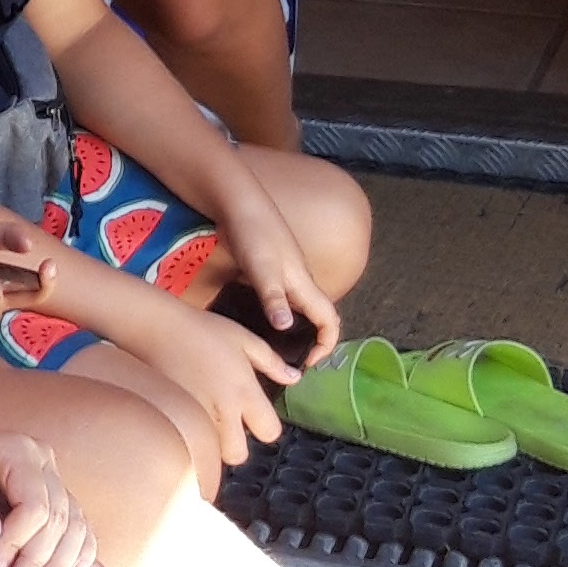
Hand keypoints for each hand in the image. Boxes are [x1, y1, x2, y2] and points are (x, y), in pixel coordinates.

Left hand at [0, 420, 121, 566]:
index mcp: (17, 450)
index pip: (35, 504)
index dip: (17, 543)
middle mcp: (42, 462)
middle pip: (59, 518)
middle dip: (39, 562)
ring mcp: (51, 480)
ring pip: (74, 527)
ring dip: (59, 566)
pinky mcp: (52, 498)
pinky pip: (77, 528)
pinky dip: (77, 555)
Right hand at [106, 294, 293, 489]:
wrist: (158, 327)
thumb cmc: (202, 329)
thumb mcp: (245, 340)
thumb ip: (272, 362)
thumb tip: (294, 378)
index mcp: (244, 390)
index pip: (269, 431)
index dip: (264, 427)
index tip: (256, 417)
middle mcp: (222, 407)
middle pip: (237, 453)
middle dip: (235, 446)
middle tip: (228, 425)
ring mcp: (197, 415)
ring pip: (211, 452)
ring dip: (212, 444)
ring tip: (208, 421)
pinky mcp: (174, 416)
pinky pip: (188, 441)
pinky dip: (192, 436)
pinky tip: (189, 417)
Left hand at [218, 184, 340, 354]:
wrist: (238, 203)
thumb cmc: (253, 234)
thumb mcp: (262, 268)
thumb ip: (273, 298)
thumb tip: (285, 327)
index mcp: (303, 284)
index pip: (330, 320)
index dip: (327, 344)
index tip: (308, 364)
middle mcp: (298, 281)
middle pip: (316, 316)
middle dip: (312, 340)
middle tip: (290, 361)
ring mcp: (283, 274)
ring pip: (296, 307)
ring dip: (292, 328)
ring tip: (273, 347)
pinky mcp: (266, 269)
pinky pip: (278, 298)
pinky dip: (273, 313)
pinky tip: (253, 321)